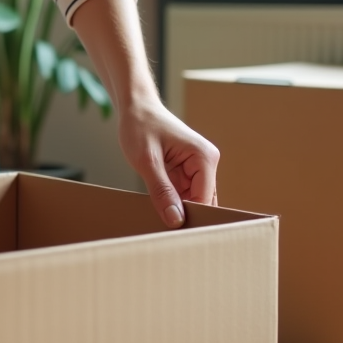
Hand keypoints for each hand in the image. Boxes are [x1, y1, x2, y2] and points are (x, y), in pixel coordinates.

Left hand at [67, 0, 218, 229]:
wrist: (135, 107)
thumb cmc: (140, 126)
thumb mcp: (147, 161)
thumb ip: (162, 191)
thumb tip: (176, 220)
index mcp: (204, 157)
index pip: (205, 199)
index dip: (191, 218)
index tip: (173, 234)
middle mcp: (207, 163)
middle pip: (203, 202)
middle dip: (186, 216)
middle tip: (165, 233)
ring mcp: (198, 168)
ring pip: (193, 201)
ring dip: (177, 209)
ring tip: (158, 220)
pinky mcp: (186, 171)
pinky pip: (183, 194)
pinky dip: (172, 202)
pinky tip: (158, 208)